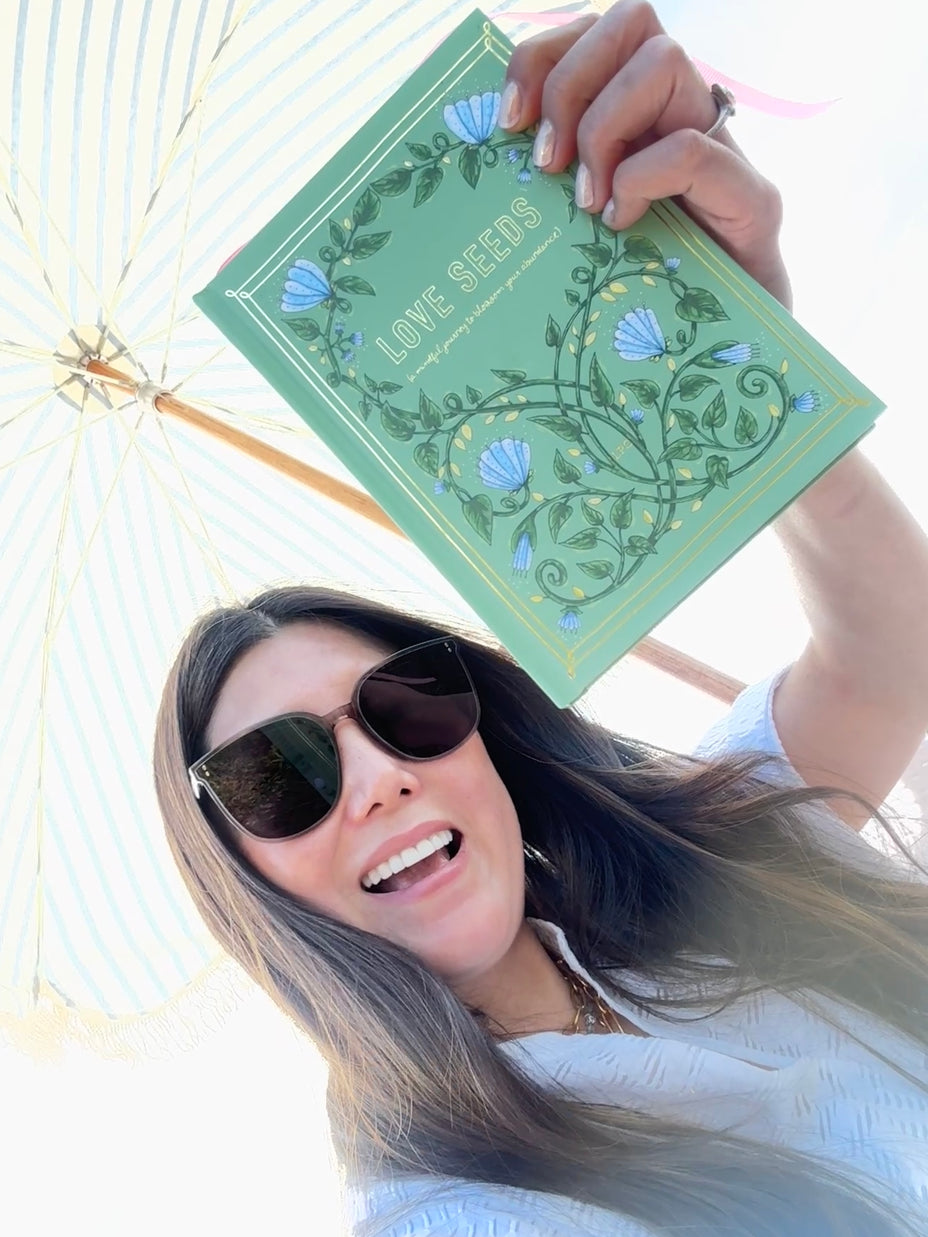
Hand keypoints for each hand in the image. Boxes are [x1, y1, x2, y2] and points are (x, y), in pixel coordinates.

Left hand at [500, 1, 791, 309]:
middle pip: (630, 20)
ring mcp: (724, 153)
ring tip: (588, 200)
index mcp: (641, 115)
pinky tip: (620, 224)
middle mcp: (685, 117)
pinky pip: (692, 149)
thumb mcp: (577, 230)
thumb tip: (484, 160)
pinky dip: (642, 179)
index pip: (595, 29)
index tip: (508, 121)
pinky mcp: (754, 201)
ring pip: (665, 61)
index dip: (541, 56)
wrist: (729, 354)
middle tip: (547, 163)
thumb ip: (550, 186)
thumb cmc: (642, 299)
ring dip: (606, 126)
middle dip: (570, 81)